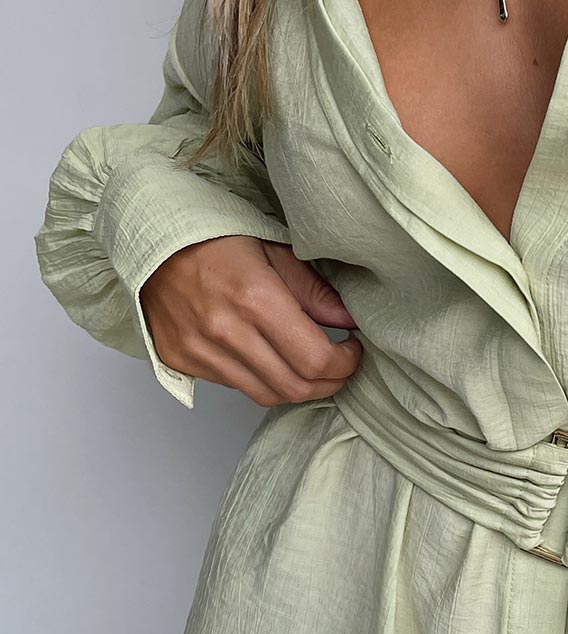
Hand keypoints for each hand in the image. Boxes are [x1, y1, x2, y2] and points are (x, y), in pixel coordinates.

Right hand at [141, 235, 361, 406]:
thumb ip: (314, 291)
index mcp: (254, 299)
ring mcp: (200, 351)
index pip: (315, 359)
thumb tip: (350, 320)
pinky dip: (261, 379)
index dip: (344, 363)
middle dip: (329, 383)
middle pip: (295, 388)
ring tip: (308, 365)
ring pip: (266, 394)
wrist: (149, 242)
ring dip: (297, 387)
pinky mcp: (182, 361)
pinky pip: (236, 386)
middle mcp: (225, 332)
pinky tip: (270, 358)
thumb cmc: (214, 238)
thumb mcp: (273, 250)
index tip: (352, 349)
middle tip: (340, 365)